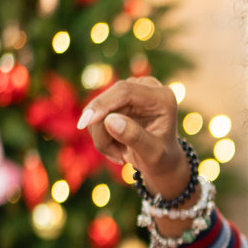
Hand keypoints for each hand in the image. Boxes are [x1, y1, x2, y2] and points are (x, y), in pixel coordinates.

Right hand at [75, 78, 184, 194]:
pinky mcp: (119, 99)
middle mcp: (147, 87)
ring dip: (102, 137)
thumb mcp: (153, 153)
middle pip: (108, 100)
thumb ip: (135, 137)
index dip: (102, 105)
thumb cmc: (161, 158)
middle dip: (102, 130)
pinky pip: (96, 115)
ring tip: (120, 154)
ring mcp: (132, 91)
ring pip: (98, 110)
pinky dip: (101, 135)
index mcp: (162, 97)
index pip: (125, 91)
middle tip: (114, 156)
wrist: (161, 160)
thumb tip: (109, 120)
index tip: (86, 123)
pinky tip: (117, 147)